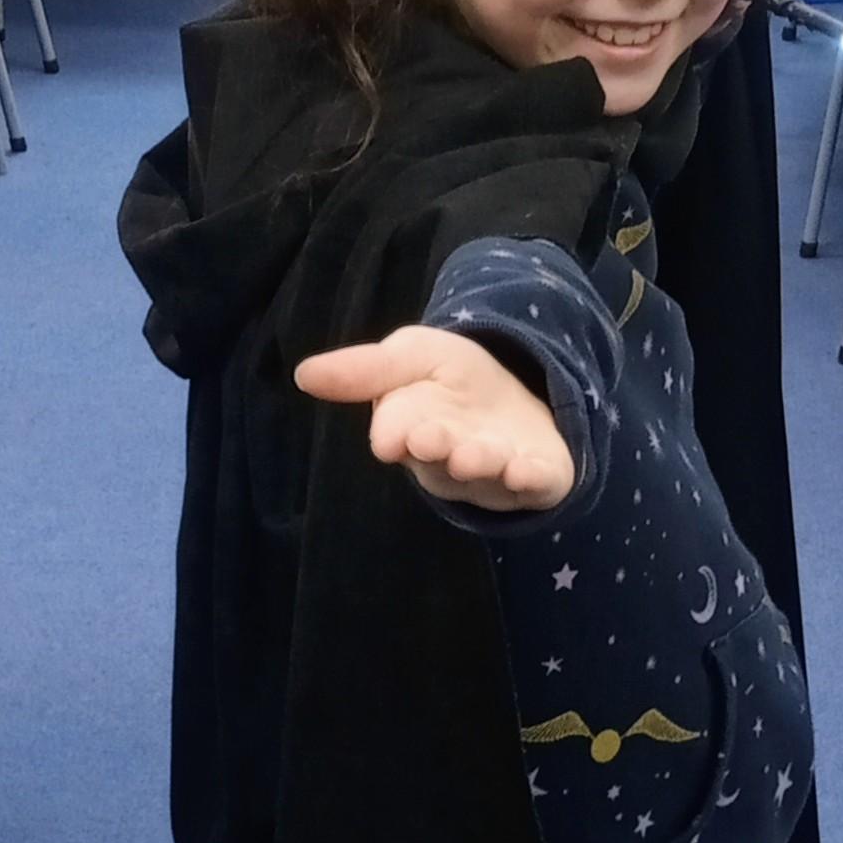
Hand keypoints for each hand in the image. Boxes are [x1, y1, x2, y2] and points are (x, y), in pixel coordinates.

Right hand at [295, 324, 575, 510]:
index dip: (396, 434)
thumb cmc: (456, 381)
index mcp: (412, 433)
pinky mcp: (539, 479)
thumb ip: (365, 370)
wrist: (524, 386)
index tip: (391, 437)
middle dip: (435, 449)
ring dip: (479, 465)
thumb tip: (303, 374)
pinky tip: (526, 470)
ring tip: (474, 454)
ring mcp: (495, 475)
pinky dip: (531, 480)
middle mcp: (450, 462)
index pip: (399, 434)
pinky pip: (535, 485)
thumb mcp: (413, 357)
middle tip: (428, 439)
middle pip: (439, 462)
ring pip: (483, 477)